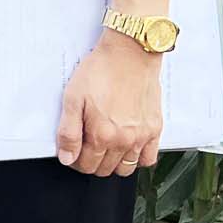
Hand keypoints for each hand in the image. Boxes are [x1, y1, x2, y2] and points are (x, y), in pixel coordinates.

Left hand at [56, 34, 164, 176]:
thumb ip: (68, 132)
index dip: (74, 160)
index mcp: (101, 134)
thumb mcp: (73, 98)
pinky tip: (127, 147)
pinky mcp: (155, 129)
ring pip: (125, 168)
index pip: (85, 165)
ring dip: (112, 163)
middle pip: (104, 169)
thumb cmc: (101, 71)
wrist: (130, 53)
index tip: (72, 151)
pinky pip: (148, 159)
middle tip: (86, 146)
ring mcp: (142, 137)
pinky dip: (137, 159)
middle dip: (91, 162)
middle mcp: (123, 140)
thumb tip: (67, 157)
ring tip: (105, 147)